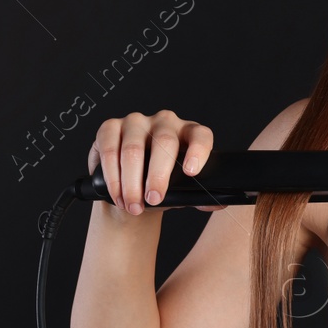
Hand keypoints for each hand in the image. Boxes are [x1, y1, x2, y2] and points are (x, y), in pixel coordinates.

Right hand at [88, 110, 227, 215]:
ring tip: (133, 205)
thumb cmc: (163, 183)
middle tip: (153, 199)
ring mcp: (137, 122)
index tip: (191, 172)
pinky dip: (113, 176)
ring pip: (133, 149)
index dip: (198, 151)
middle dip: (158, 176)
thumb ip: (200, 196)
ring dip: (131, 182)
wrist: (134, 184)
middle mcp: (165, 122)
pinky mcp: (110, 127)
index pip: (200, 135)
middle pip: (164, 143)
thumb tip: (217, 204)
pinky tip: (117, 194)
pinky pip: (110, 149)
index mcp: (189, 133)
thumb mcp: (184, 188)